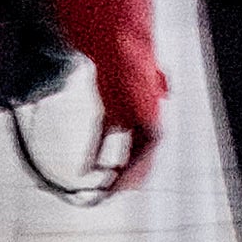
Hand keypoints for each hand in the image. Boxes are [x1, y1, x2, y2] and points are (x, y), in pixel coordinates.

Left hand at [86, 55, 168, 201]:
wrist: (118, 45)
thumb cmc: (133, 64)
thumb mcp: (141, 92)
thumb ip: (146, 116)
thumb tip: (152, 133)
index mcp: (153, 122)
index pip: (144, 158)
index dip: (132, 175)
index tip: (116, 189)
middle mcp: (142, 125)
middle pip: (135, 161)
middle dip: (122, 180)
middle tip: (107, 196)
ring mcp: (127, 121)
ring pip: (122, 156)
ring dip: (112, 173)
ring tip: (99, 189)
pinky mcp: (112, 115)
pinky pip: (104, 142)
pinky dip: (96, 156)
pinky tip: (88, 169)